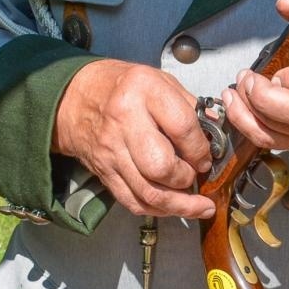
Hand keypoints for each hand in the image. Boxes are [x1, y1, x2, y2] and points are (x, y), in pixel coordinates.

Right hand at [53, 59, 215, 219]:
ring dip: (179, 204)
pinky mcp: (104, 172)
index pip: (182, 128)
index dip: (201, 148)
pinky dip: (157, 209)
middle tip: (195, 173)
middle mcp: (124, 121)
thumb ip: (189, 105)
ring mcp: (111, 150)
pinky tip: (173, 207)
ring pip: (149, 192)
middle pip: (162, 166)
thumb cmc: (120, 87)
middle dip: (187, 177)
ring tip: (198, 205)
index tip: (206, 155)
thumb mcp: (158, 80)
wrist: (74, 98)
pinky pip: (133, 201)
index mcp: (143, 91)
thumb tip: (215, 131)